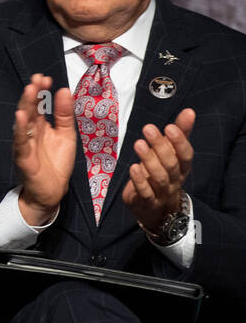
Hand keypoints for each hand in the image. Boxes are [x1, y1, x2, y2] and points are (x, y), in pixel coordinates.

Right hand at [13, 74, 74, 224]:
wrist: (52, 192)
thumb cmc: (56, 163)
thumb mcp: (66, 135)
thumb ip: (64, 114)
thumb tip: (65, 90)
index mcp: (40, 126)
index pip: (39, 104)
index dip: (41, 91)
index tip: (45, 78)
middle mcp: (30, 133)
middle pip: (30, 110)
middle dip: (33, 94)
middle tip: (37, 79)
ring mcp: (25, 145)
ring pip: (24, 123)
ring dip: (25, 106)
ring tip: (29, 91)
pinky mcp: (24, 159)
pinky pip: (21, 143)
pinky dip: (20, 130)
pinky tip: (21, 117)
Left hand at [123, 107, 193, 230]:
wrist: (157, 210)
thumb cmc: (163, 174)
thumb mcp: (171, 154)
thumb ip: (180, 134)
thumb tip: (189, 111)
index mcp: (182, 168)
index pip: (186, 155)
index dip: (180, 142)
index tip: (170, 126)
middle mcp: (174, 180)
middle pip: (171, 164)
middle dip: (160, 146)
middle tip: (148, 129)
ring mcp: (161, 193)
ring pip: (159, 177)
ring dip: (149, 160)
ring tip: (139, 144)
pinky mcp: (146, 202)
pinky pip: (145, 192)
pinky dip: (139, 180)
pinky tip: (133, 167)